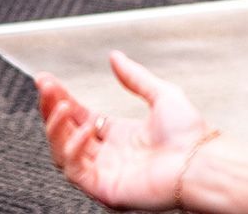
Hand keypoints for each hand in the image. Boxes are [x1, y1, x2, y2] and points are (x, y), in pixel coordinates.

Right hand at [36, 50, 210, 211]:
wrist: (202, 160)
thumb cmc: (190, 135)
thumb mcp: (160, 94)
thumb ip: (134, 77)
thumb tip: (116, 57)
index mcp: (119, 135)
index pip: (78, 116)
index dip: (60, 98)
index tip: (47, 80)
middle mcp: (109, 154)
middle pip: (65, 132)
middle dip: (52, 107)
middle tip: (45, 86)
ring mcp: (105, 173)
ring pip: (63, 152)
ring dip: (56, 127)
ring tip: (60, 105)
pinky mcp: (106, 189)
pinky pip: (75, 171)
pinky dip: (72, 148)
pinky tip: (84, 128)